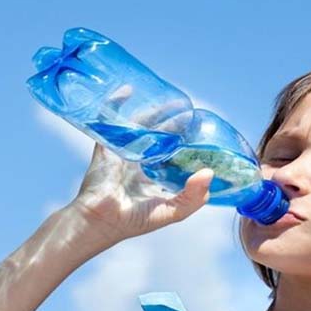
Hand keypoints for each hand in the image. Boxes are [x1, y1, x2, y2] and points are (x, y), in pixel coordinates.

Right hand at [66, 85, 214, 244]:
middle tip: (190, 111)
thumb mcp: (173, 212)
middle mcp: (141, 163)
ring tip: (172, 100)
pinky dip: (115, 103)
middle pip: (161, 136)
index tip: (202, 131)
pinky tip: (127, 90)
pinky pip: (109, 119)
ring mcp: (123, 153)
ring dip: (154, 111)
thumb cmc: (135, 220)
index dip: (188, 143)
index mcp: (157, 177)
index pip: (176, 155)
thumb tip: (209, 172)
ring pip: (140, 125)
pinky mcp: (106, 146)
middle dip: (175, 123)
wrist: (101, 220)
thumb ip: (194, 197)